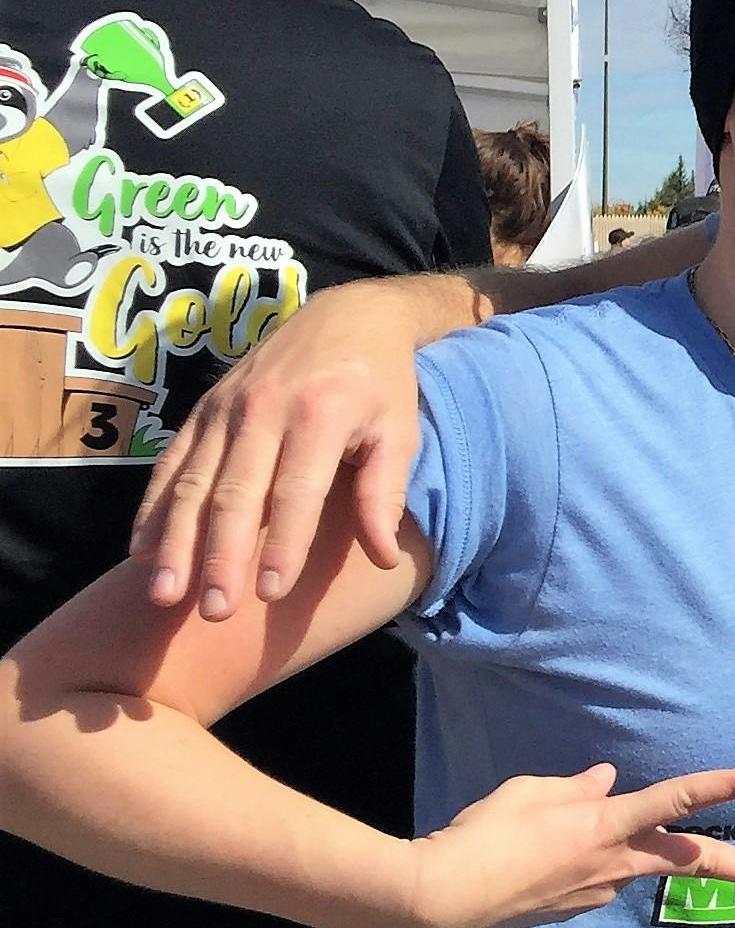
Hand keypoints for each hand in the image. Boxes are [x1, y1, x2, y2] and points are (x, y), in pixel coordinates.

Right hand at [132, 275, 461, 619]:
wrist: (348, 316)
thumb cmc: (381, 383)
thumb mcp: (400, 430)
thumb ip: (384, 492)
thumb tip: (383, 558)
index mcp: (320, 415)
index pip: (297, 491)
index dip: (283, 543)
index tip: (272, 593)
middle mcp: (264, 410)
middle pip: (235, 493)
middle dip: (221, 555)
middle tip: (213, 610)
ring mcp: (226, 409)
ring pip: (193, 483)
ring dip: (176, 542)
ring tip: (164, 594)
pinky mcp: (203, 409)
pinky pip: (171, 463)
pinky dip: (154, 508)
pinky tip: (141, 552)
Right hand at [387, 764, 734, 927]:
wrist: (439, 900)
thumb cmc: (482, 835)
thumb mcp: (530, 792)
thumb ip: (578, 788)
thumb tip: (607, 781)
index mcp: (607, 825)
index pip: (680, 800)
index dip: (728, 787)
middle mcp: (615, 863)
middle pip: (697, 861)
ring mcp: (599, 892)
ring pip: (635, 862)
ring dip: (622, 848)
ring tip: (542, 838)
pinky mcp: (576, 908)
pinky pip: (596, 875)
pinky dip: (584, 859)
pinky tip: (534, 855)